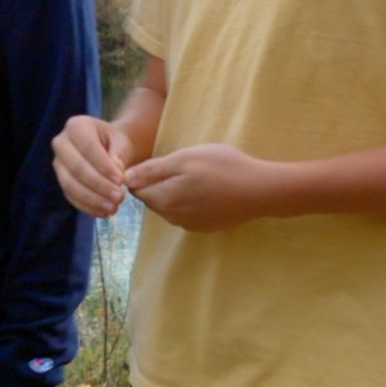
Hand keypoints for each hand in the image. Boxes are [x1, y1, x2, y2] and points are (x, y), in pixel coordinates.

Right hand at [53, 115, 137, 217]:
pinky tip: (103, 212)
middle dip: (99, 185)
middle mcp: (61, 143)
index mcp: (76, 126)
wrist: (107, 149)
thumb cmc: (115, 142)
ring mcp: (58, 164)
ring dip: (92, 199)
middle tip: (119, 197)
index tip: (121, 181)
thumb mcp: (122, 142)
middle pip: (77, 168)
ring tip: (113, 208)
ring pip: (71, 185)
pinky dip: (87, 206)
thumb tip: (117, 172)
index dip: (104, 166)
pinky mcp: (61, 181)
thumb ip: (120, 154)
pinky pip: (71, 197)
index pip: (89, 147)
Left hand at [125, 143, 283, 232]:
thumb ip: (153, 170)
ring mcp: (189, 225)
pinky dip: (188, 201)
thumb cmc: (222, 167)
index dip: (142, 173)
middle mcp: (173, 217)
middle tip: (179, 165)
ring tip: (194, 175)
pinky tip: (205, 188)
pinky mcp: (204, 227)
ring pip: (169, 206)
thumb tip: (126, 179)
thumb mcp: (185, 159)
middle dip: (157, 184)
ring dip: (173, 192)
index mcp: (164, 199)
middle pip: (153, 199)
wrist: (259, 190)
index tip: (160, 160)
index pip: (138, 189)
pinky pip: (185, 213)